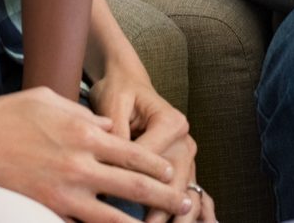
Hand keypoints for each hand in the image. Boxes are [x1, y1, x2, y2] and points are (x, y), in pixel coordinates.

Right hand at [0, 87, 186, 222]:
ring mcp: (63, 194)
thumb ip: (84, 115)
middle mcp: (80, 166)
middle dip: (164, 197)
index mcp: (84, 135)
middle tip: (185, 204)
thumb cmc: (4, 116)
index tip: (173, 172)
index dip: (158, 165)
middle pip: (134, 186)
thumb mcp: (49, 100)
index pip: (134, 152)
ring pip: (114, 218)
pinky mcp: (46, 211)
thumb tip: (110, 127)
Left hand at [90, 62, 212, 222]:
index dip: (128, 180)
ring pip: (182, 192)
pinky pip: (183, 193)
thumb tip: (108, 166)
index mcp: (171, 122)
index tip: (109, 196)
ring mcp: (186, 156)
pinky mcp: (181, 167)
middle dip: (158, 208)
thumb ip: (114, 132)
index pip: (149, 160)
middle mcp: (184, 140)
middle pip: (173, 182)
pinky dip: (179, 212)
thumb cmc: (118, 91)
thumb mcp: (112, 103)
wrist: (128, 83)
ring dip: (171, 215)